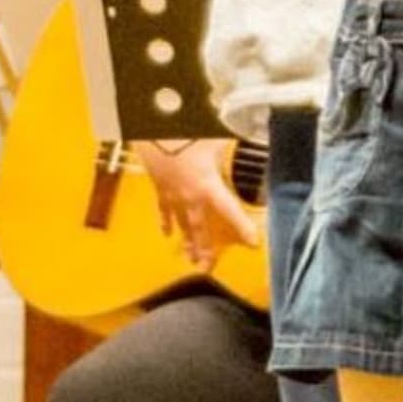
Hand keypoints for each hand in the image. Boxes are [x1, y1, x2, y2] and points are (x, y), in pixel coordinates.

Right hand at [133, 138, 260, 269]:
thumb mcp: (216, 137)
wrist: (148, 132)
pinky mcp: (160, 188)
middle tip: (208, 269)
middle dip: (205, 250)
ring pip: (182, 224)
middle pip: (200, 229)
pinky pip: (164, 210)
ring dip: (188, 242)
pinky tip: (168, 234)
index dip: (242, 228)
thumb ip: (236, 141)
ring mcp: (173, 195)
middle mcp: (190, 196)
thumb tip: (253, 137)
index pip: (230, 210)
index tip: (254, 244)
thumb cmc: (182, 133)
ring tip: (192, 260)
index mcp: (207, 185)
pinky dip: (167, 222)